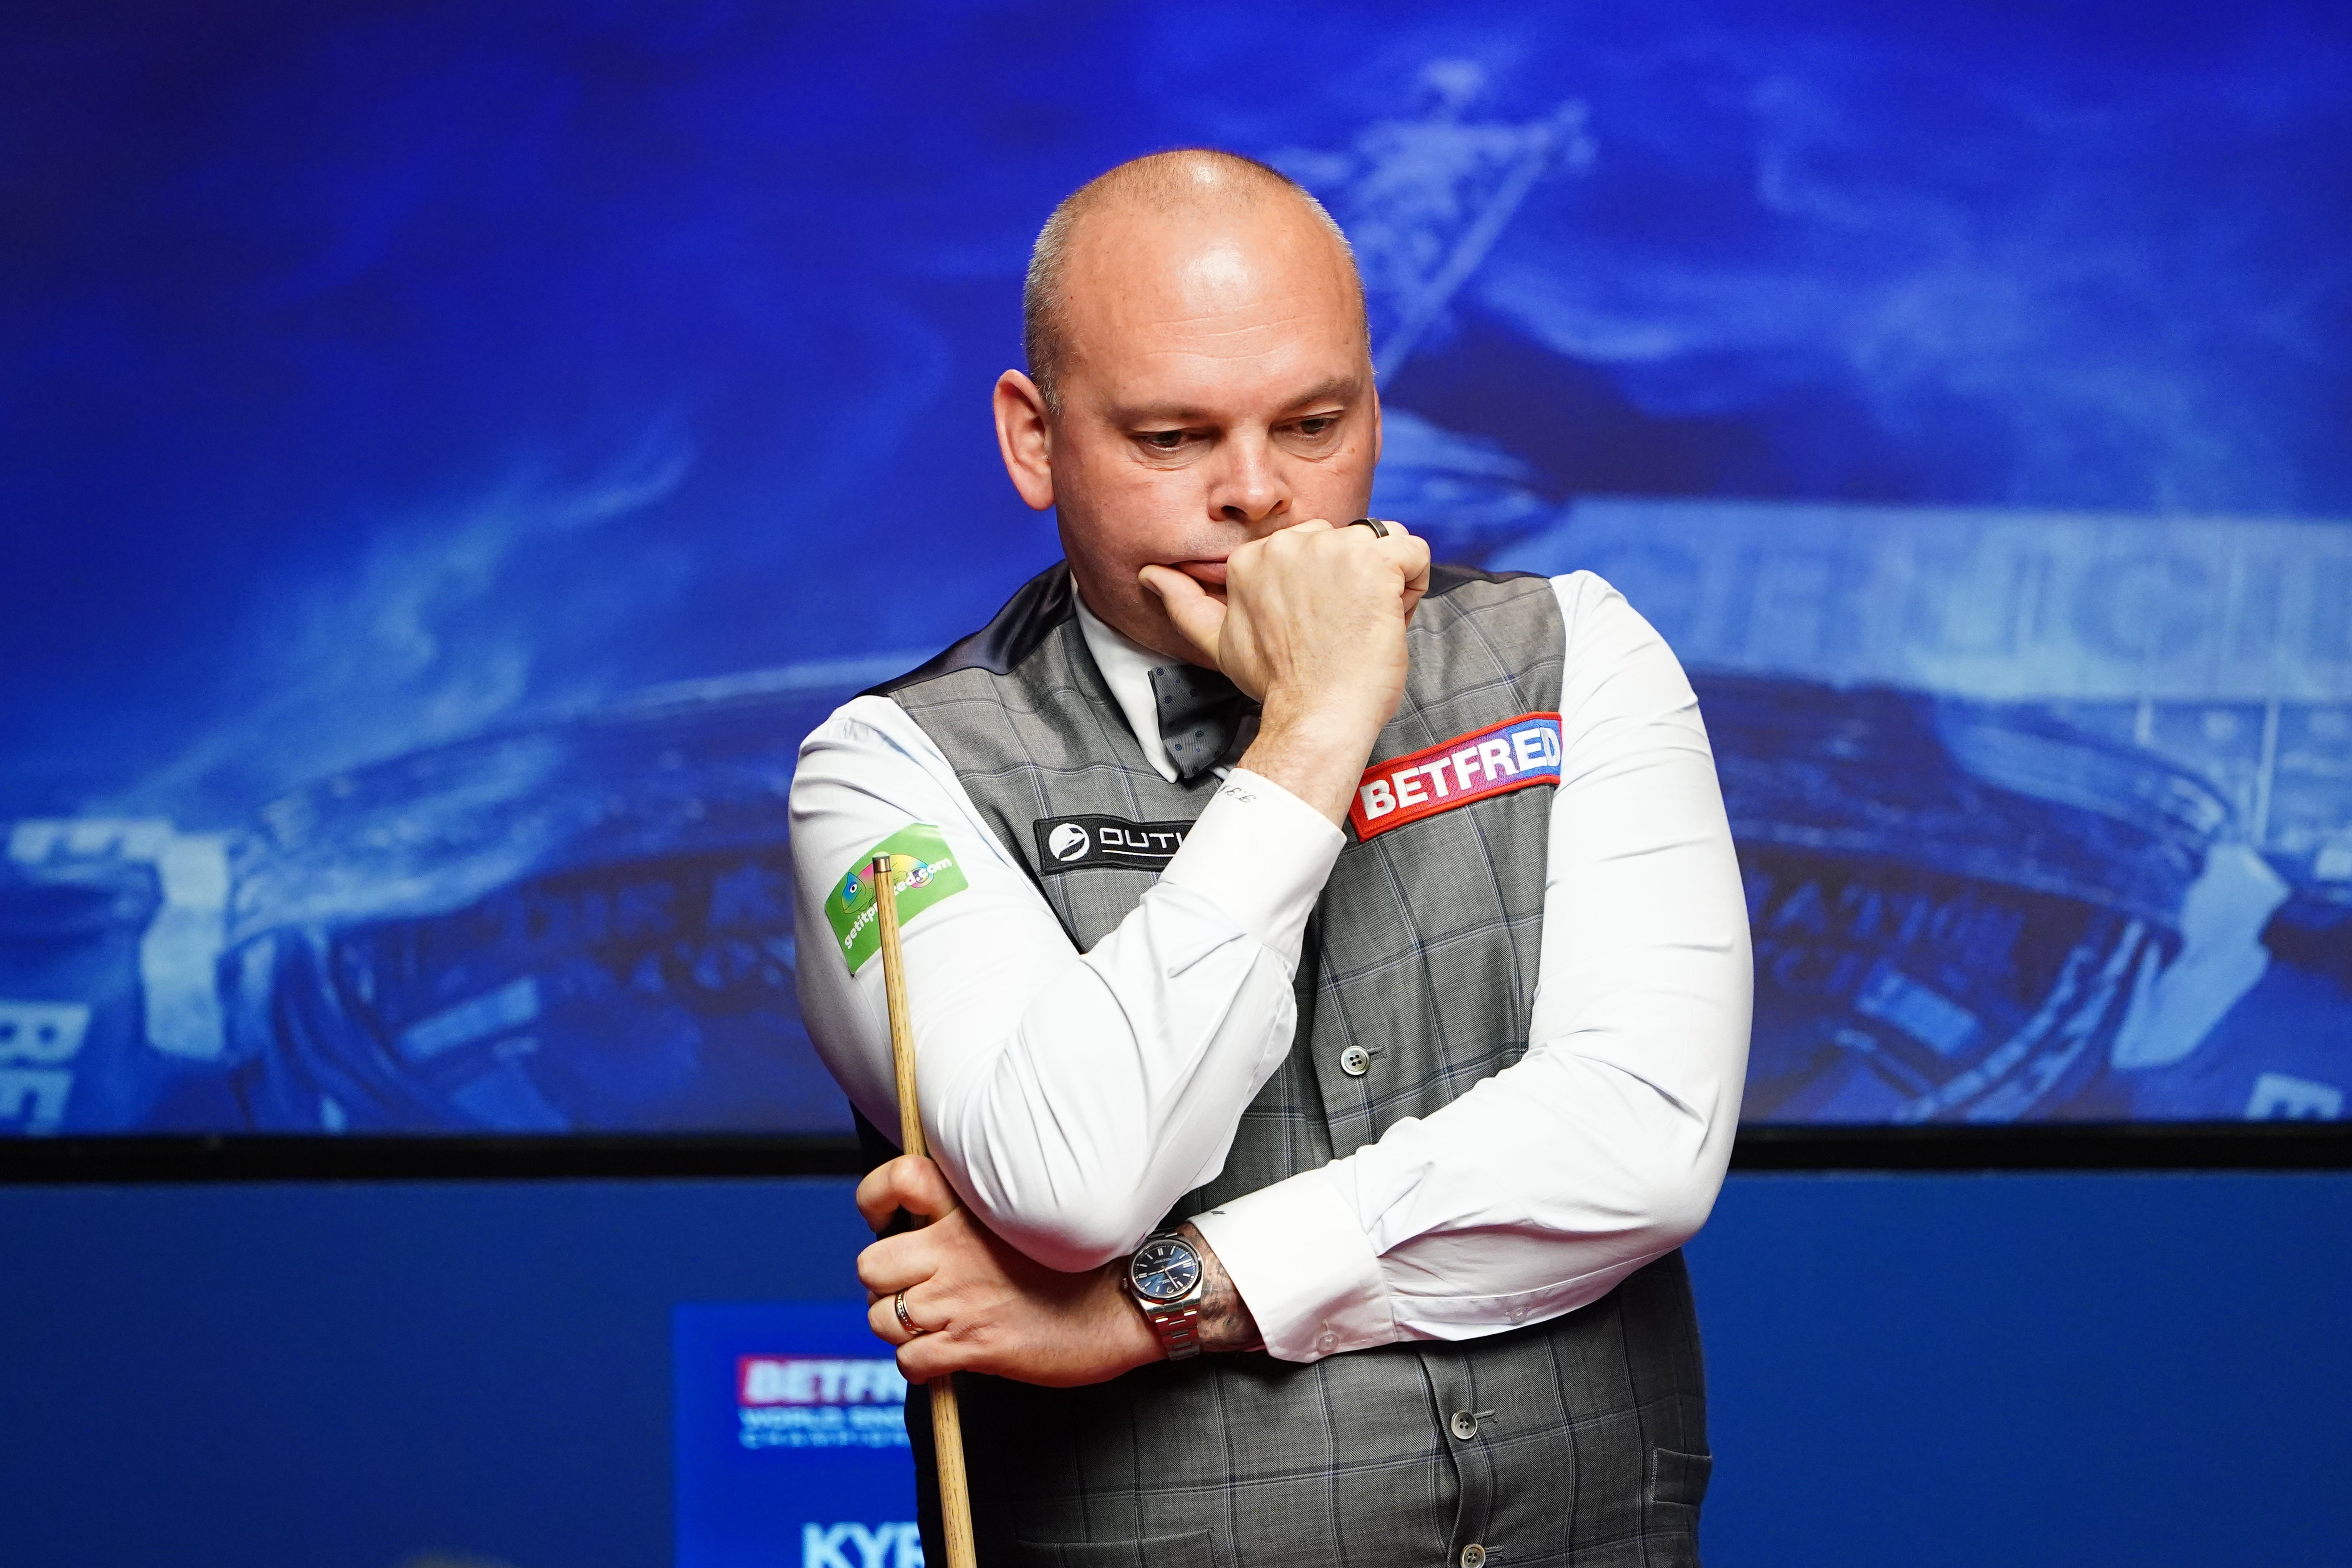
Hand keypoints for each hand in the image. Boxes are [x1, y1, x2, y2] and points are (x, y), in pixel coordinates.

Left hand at [856, 1154, 1160, 1386]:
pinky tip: (947, 1358)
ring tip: (934, 1328)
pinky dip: (920, 1366)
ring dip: (901, 1330)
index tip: (885, 1220)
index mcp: (972, 1207)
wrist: (1125, 1300)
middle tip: (914, 1292)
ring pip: (882, 1318)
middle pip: (871, 1265)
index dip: (875, 1199)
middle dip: (885, 1285)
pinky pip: (910, 1361)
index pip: (898, 1180)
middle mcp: (957, 1247)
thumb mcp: (1024, 1216)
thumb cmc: (1081, 1262)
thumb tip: (925, 1234)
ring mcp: (962, 1297)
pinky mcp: (975, 1344)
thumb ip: (972, 1219)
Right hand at [1139, 519, 1430, 825]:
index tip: (1315, 626)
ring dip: (1384, 585)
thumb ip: (1184, 603)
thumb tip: (1150, 575)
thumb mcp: (1218, 642)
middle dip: (1354, 581)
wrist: (1317, 715)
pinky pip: (1415, 553)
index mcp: (1253, 556)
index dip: (1323, 588)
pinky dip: (1414, 586)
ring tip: (1363, 626)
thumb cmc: (1278, 685)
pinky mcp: (1375, 561)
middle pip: (1346, 542)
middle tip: (1339, 630)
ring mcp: (1333, 548)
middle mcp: (1290, 542)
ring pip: (1383, 545)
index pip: (1311, 548)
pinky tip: (1390, 618)